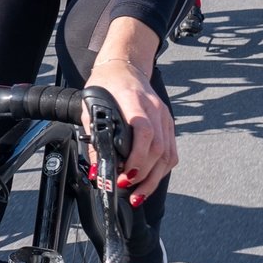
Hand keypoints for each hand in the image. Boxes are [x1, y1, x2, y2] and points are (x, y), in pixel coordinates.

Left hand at [84, 54, 176, 200]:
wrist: (125, 67)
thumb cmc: (107, 85)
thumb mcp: (91, 107)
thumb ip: (95, 137)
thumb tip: (98, 168)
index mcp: (133, 101)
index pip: (144, 130)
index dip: (137, 157)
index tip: (125, 174)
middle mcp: (154, 109)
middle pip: (158, 148)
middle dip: (143, 174)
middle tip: (125, 187)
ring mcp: (165, 117)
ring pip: (168, 154)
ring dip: (153, 179)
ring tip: (138, 195)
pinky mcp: (168, 124)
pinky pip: (171, 152)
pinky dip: (161, 171)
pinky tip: (149, 181)